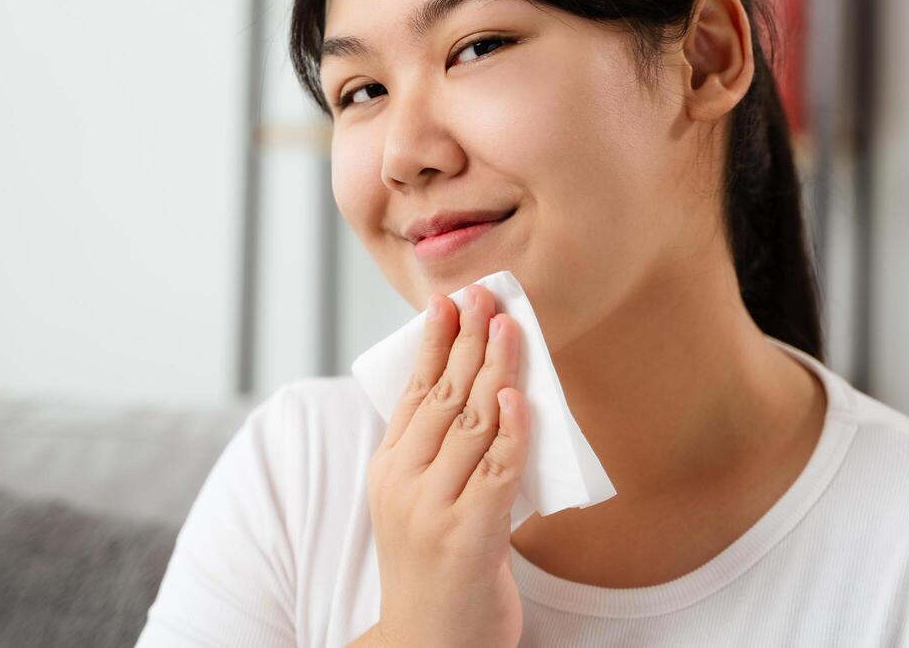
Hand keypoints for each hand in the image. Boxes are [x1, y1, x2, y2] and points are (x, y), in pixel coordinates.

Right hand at [364, 283, 529, 647]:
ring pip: (471, 422)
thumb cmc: (438, 568)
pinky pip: (498, 469)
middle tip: (485, 296)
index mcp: (388, 469)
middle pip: (442, 396)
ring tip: (509, 327)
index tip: (449, 301)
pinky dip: (512, 429)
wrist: (430, 644)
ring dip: (494, 369)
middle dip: (467, 340)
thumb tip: (487, 389)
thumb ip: (443, 452)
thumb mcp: (423, 501)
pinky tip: (520, 397)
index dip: (433, 342)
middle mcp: (404, 483)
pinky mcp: (470, 534)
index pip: (412, 391)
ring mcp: (434, 508)